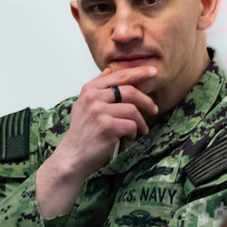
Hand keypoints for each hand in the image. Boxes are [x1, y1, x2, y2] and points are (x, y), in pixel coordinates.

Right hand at [36, 65, 159, 218]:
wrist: (72, 156)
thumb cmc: (82, 133)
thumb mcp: (83, 104)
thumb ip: (97, 87)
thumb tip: (110, 70)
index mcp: (89, 89)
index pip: (118, 76)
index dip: (138, 72)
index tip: (153, 72)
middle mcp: (93, 97)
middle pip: (129, 91)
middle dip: (146, 100)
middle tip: (154, 109)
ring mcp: (99, 112)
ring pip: (133, 110)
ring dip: (141, 122)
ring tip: (141, 130)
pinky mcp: (107, 127)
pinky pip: (131, 125)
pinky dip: (134, 132)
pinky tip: (129, 137)